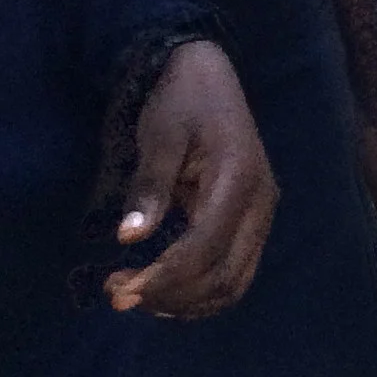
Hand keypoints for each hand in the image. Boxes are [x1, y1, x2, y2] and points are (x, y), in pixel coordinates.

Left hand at [107, 41, 275, 319]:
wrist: (208, 75)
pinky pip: (233, 273)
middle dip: (168, 296)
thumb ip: (149, 186)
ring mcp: (261, 214)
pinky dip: (200, 292)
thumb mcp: (159, 135)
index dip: (161, 279)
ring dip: (184, 301)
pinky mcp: (252, 221)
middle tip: (115, 295)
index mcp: (239, 179)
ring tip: (135, 295)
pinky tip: (163, 289)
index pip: (203, 249)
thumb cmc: (181, 101)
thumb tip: (128, 238)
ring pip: (232, 284)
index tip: (116, 292)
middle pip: (222, 277)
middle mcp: (260, 203)